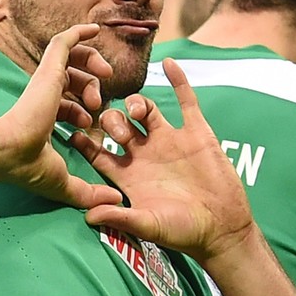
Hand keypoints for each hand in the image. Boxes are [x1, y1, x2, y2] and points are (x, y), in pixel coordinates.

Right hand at [0, 24, 121, 208]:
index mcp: (45, 116)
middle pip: (74, 80)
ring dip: (91, 65)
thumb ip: (89, 193)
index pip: (69, 104)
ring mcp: (46, 79)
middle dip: (92, 88)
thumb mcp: (65, 181)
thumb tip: (115, 204)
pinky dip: (80, 32)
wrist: (11, 150)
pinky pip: (65, 41)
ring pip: (72, 59)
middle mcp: (45, 94)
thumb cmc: (28, 165)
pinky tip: (96, 28)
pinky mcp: (49, 66)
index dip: (84, 111)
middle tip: (101, 101)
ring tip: (105, 77)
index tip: (92, 123)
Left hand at [71, 57, 253, 264]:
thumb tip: (86, 216)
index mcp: (128, 173)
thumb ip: (119, 217)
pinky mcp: (195, 133)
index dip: (84, 140)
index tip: (72, 130)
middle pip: (118, 124)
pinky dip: (178, 81)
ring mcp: (170, 140)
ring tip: (137, 110)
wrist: (223, 230)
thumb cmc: (183, 232)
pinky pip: (186, 101)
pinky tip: (169, 63)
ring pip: (146, 109)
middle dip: (111, 120)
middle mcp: (145, 153)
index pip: (98, 151)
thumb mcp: (148, 224)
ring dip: (137, 103)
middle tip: (114, 128)